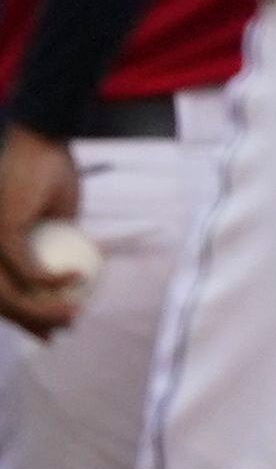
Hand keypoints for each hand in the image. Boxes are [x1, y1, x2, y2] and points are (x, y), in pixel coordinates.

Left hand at [0, 126, 85, 341]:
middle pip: (4, 303)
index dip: (26, 318)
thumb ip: (56, 242)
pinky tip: (75, 280)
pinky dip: (52, 281)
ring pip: (12, 295)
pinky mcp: (4, 233)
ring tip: (73, 314)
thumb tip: (70, 268)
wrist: (46, 137)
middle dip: (34, 323)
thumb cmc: (51, 168)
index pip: (4, 294)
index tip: (51, 331)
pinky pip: (29, 270)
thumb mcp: (58, 215)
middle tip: (63, 330)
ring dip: (43, 311)